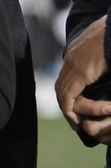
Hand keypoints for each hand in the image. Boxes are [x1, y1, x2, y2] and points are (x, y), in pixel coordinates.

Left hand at [57, 15, 110, 141]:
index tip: (76, 101)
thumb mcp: (108, 45)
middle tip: (73, 117)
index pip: (68, 72)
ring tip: (75, 123)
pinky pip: (68, 96)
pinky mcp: (81, 71)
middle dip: (65, 102)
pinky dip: (70, 109)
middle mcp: (71, 55)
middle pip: (62, 83)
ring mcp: (73, 63)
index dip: (70, 88)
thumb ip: (102, 56)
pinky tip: (76, 119)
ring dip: (67, 109)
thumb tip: (104, 64)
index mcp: (78, 48)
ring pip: (62, 92)